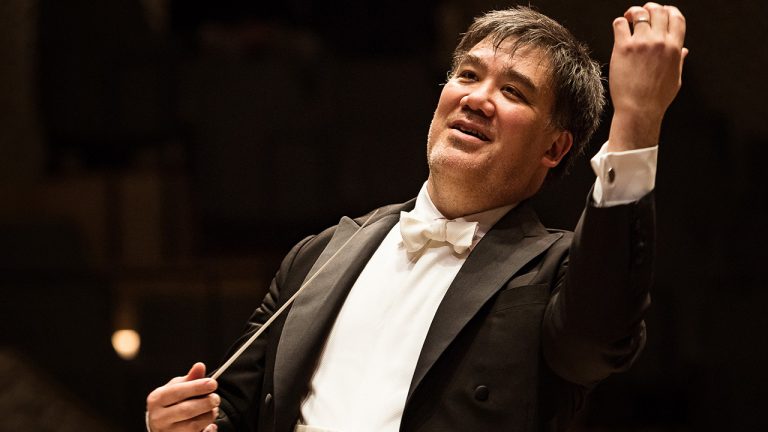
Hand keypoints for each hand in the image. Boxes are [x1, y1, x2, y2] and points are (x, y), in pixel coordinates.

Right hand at [146, 362, 219, 431]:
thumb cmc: (171, 402)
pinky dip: (208, 430)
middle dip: (205, 403)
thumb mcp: (177, 387)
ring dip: (208, 416)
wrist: (160, 424)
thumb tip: (200, 366)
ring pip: (193, 426)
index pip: (178, 392)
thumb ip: (190, 378)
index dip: (197, 387)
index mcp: (157, 399)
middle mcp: (159, 417)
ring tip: (213, 410)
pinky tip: (211, 425)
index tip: (213, 383)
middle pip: (186, 410)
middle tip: (216, 398)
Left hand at [607, 3, 686, 150]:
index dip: (668, 10)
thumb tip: (684, 50)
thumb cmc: (657, 98)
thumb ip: (680, 61)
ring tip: (629, 19)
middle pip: (658, 10)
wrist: (639, 109)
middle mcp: (659, 42)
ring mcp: (641, 43)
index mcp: (675, 47)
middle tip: (641, 15)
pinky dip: (619, 23)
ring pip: (639, 13)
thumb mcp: (676, 79)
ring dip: (633, 13)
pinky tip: (619, 29)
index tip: (661, 13)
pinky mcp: (623, 48)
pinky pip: (620, 24)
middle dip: (649, 8)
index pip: (676, 16)